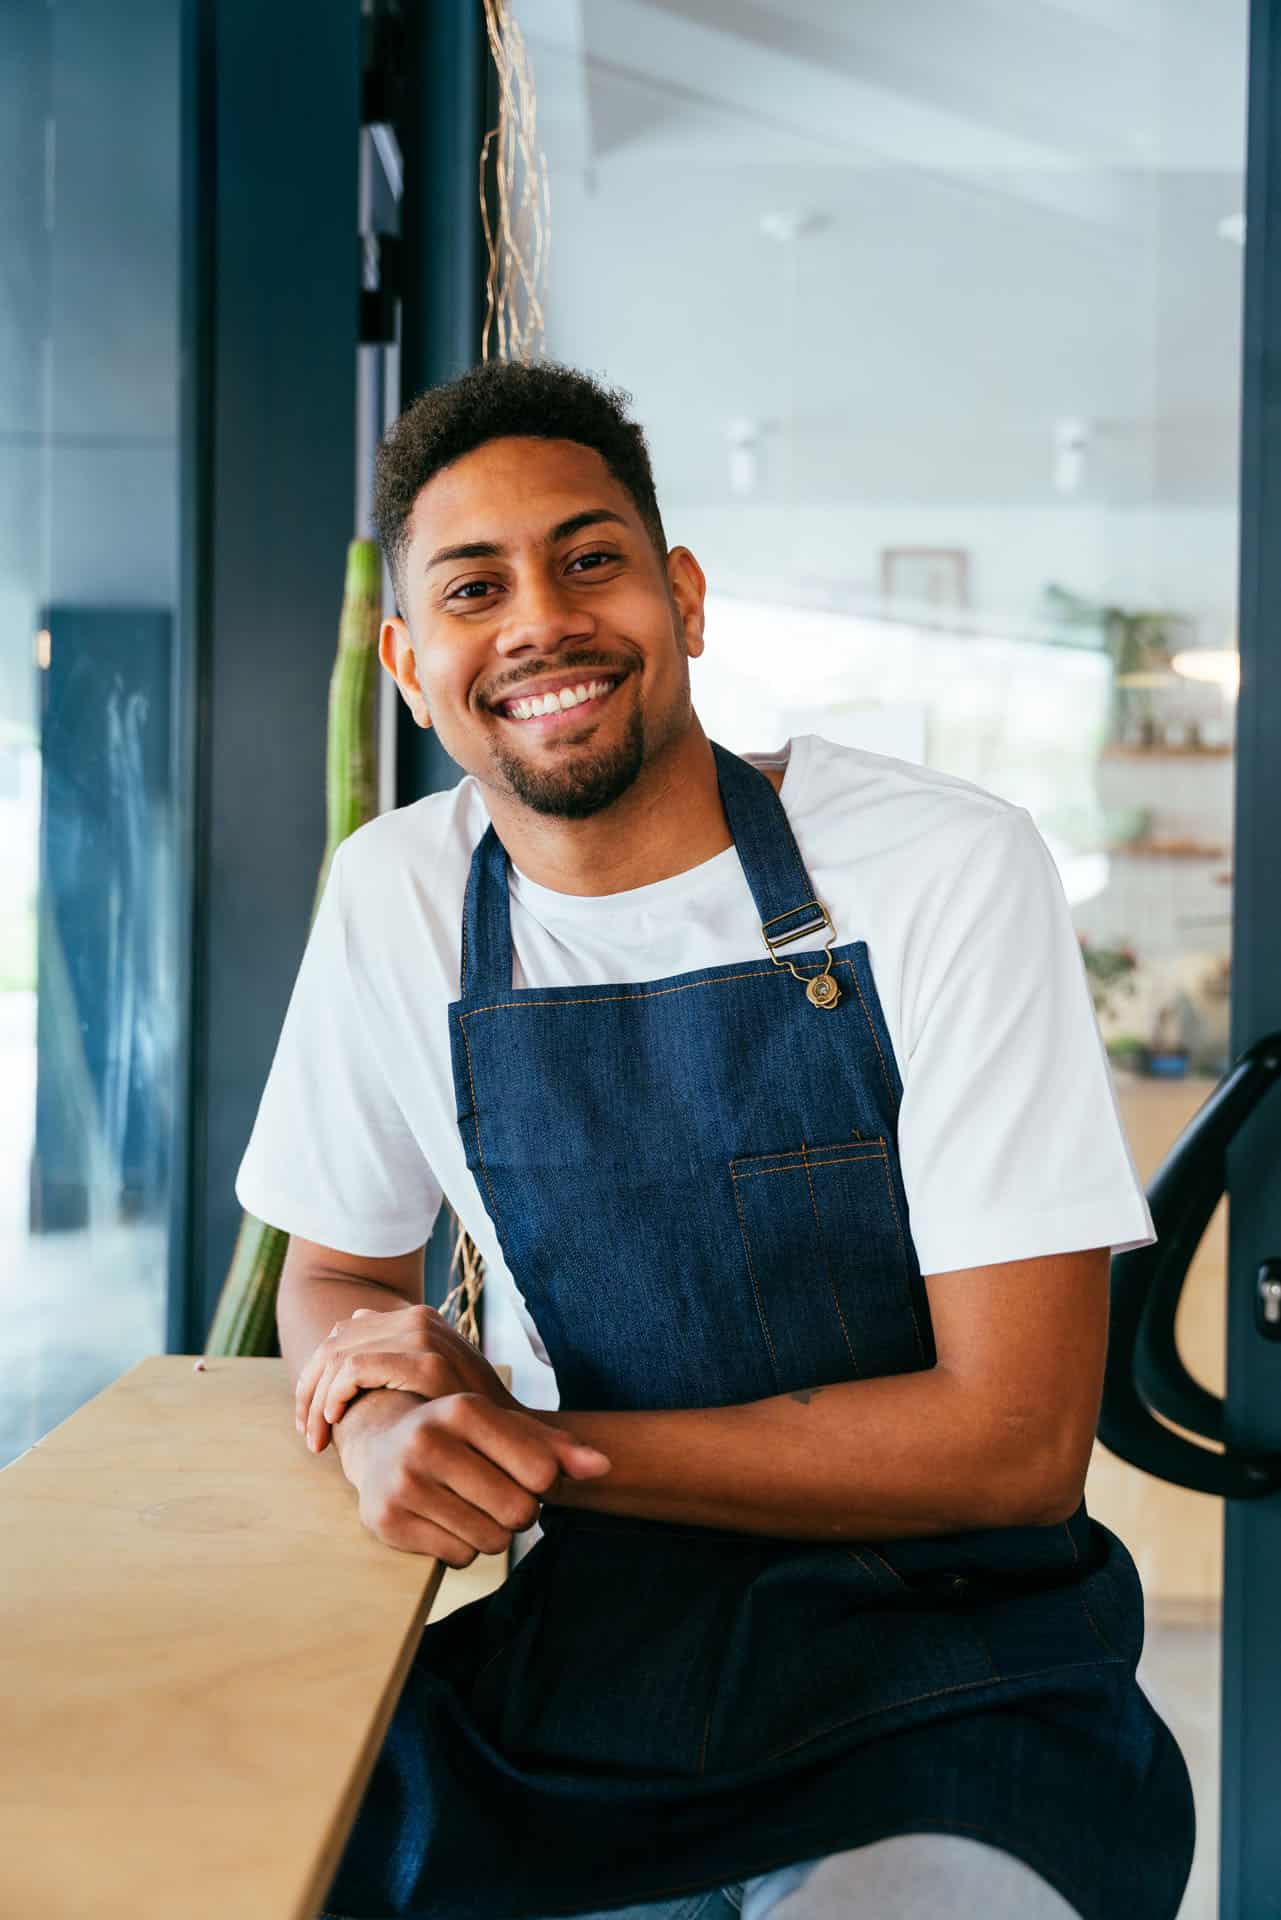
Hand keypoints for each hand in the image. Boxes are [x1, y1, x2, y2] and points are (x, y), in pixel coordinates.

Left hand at [295, 1302, 517, 1453]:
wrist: (518, 1435)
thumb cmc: (467, 1417)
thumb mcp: (430, 1377)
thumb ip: (395, 1348)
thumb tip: (355, 1317)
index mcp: (416, 1318)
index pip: (343, 1334)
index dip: (316, 1374)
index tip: (311, 1418)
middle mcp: (419, 1318)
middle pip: (334, 1343)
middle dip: (309, 1388)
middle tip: (306, 1433)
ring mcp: (424, 1335)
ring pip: (338, 1356)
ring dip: (316, 1398)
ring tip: (315, 1436)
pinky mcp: (427, 1361)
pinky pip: (355, 1369)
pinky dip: (335, 1395)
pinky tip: (334, 1421)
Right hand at [347, 1391, 611, 1566]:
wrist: (379, 1445)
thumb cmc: (458, 1437)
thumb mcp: (504, 1429)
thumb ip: (556, 1447)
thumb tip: (603, 1467)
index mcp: (463, 1408)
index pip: (541, 1472)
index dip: (543, 1484)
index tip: (525, 1475)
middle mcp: (428, 1439)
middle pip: (518, 1511)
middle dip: (518, 1512)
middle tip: (495, 1496)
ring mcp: (404, 1481)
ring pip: (490, 1540)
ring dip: (491, 1534)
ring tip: (469, 1507)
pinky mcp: (387, 1520)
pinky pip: (458, 1558)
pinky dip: (461, 1549)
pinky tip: (443, 1522)